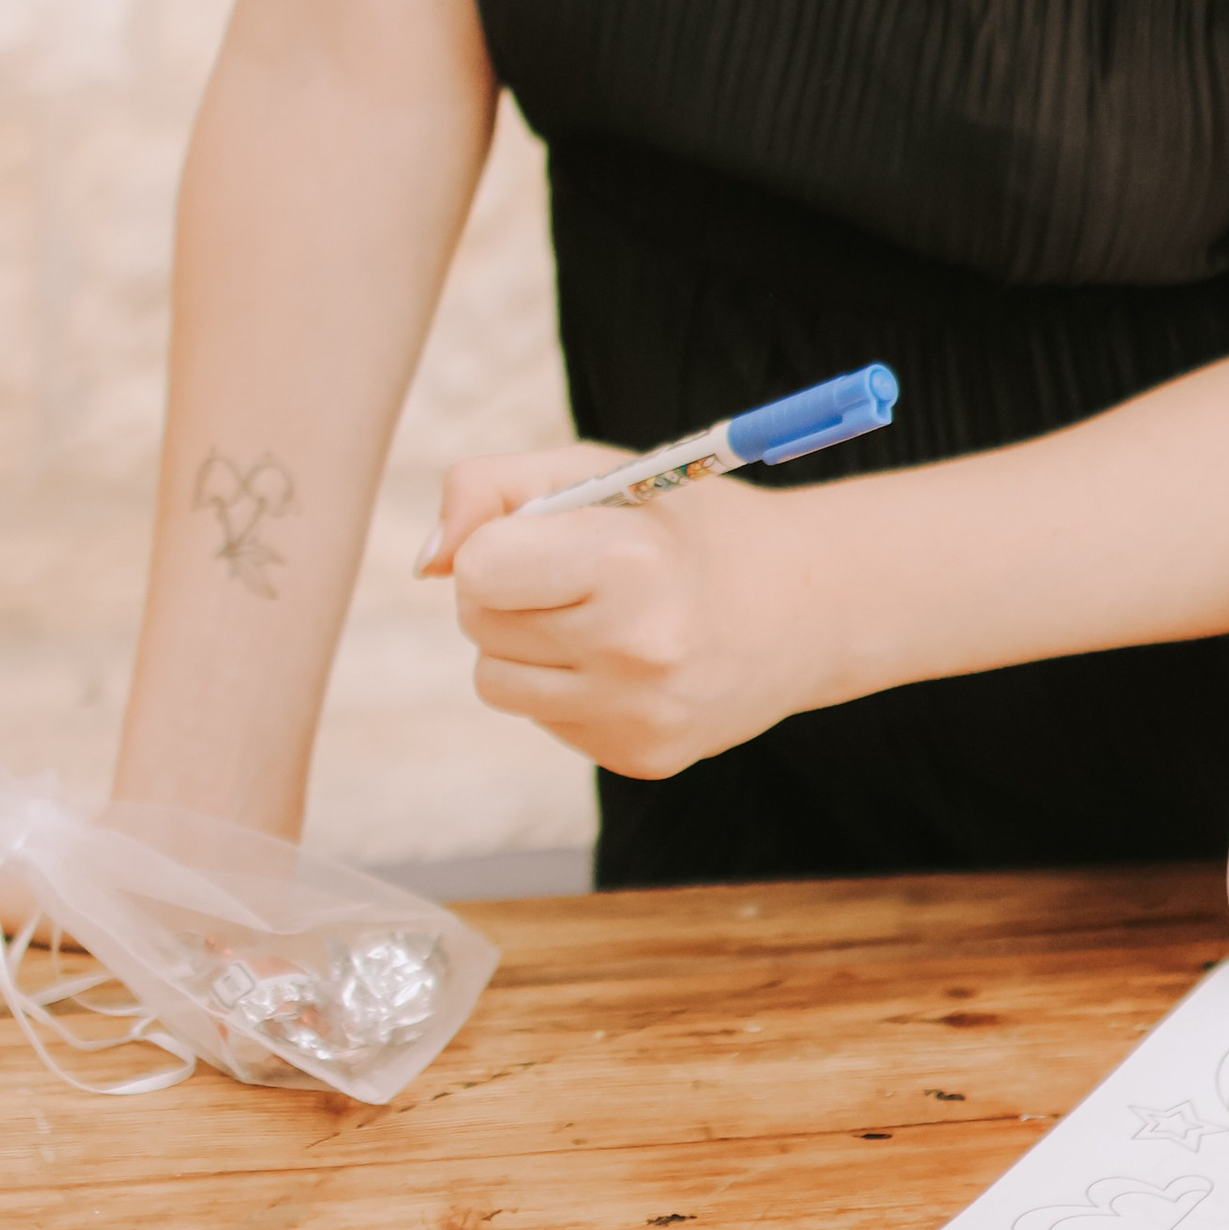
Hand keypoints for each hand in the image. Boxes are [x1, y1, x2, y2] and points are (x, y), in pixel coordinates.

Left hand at [421, 447, 826, 780]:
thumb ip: (490, 487)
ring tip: (597, 616)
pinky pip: (542, 720)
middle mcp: (635, 650)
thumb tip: (425, 563)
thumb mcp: (596, 470)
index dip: (499, 545)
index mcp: (629, 563)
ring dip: (525, 645)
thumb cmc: (682, 525)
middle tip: (577, 572)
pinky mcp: (640, 759)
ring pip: (494, 682)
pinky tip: (627, 662)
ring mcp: (638, 716)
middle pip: (476, 626)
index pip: (479, 570)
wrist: (804, 606)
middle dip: (508, 592)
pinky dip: (566, 687)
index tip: (545, 535)